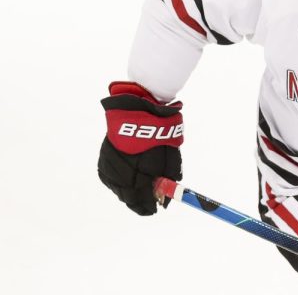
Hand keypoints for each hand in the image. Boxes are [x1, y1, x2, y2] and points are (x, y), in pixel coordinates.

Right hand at [98, 82, 183, 215]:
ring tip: (138, 194)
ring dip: (127, 192)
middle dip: (137, 201)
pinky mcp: (103, 157)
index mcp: (139, 168)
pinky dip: (118, 182)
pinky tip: (126, 182)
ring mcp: (109, 163)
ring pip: (116, 187)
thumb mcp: (170, 154)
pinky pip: (109, 177)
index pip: (140, 196)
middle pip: (126, 195)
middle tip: (147, 205)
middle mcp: (121, 168)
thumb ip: (169, 176)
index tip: (154, 210)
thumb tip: (166, 197)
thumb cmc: (159, 132)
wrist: (139, 109)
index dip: (146, 206)